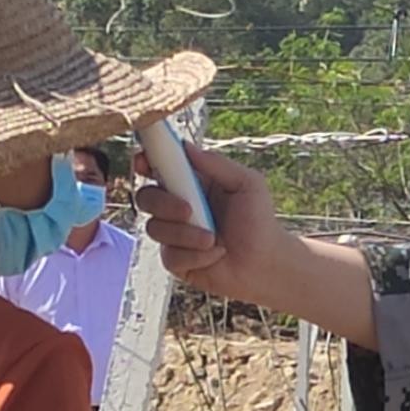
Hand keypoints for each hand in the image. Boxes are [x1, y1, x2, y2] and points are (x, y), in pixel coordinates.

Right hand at [135, 140, 274, 296]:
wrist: (266, 264)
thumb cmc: (260, 222)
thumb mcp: (247, 183)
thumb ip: (216, 164)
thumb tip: (186, 146)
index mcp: (192, 184)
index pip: (159, 168)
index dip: (145, 162)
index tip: (143, 162)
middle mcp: (178, 207)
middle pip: (146, 197)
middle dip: (163, 202)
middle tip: (188, 210)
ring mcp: (174, 234)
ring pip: (155, 228)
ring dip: (186, 234)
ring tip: (213, 239)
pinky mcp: (176, 260)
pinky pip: (169, 255)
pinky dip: (195, 255)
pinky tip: (215, 254)